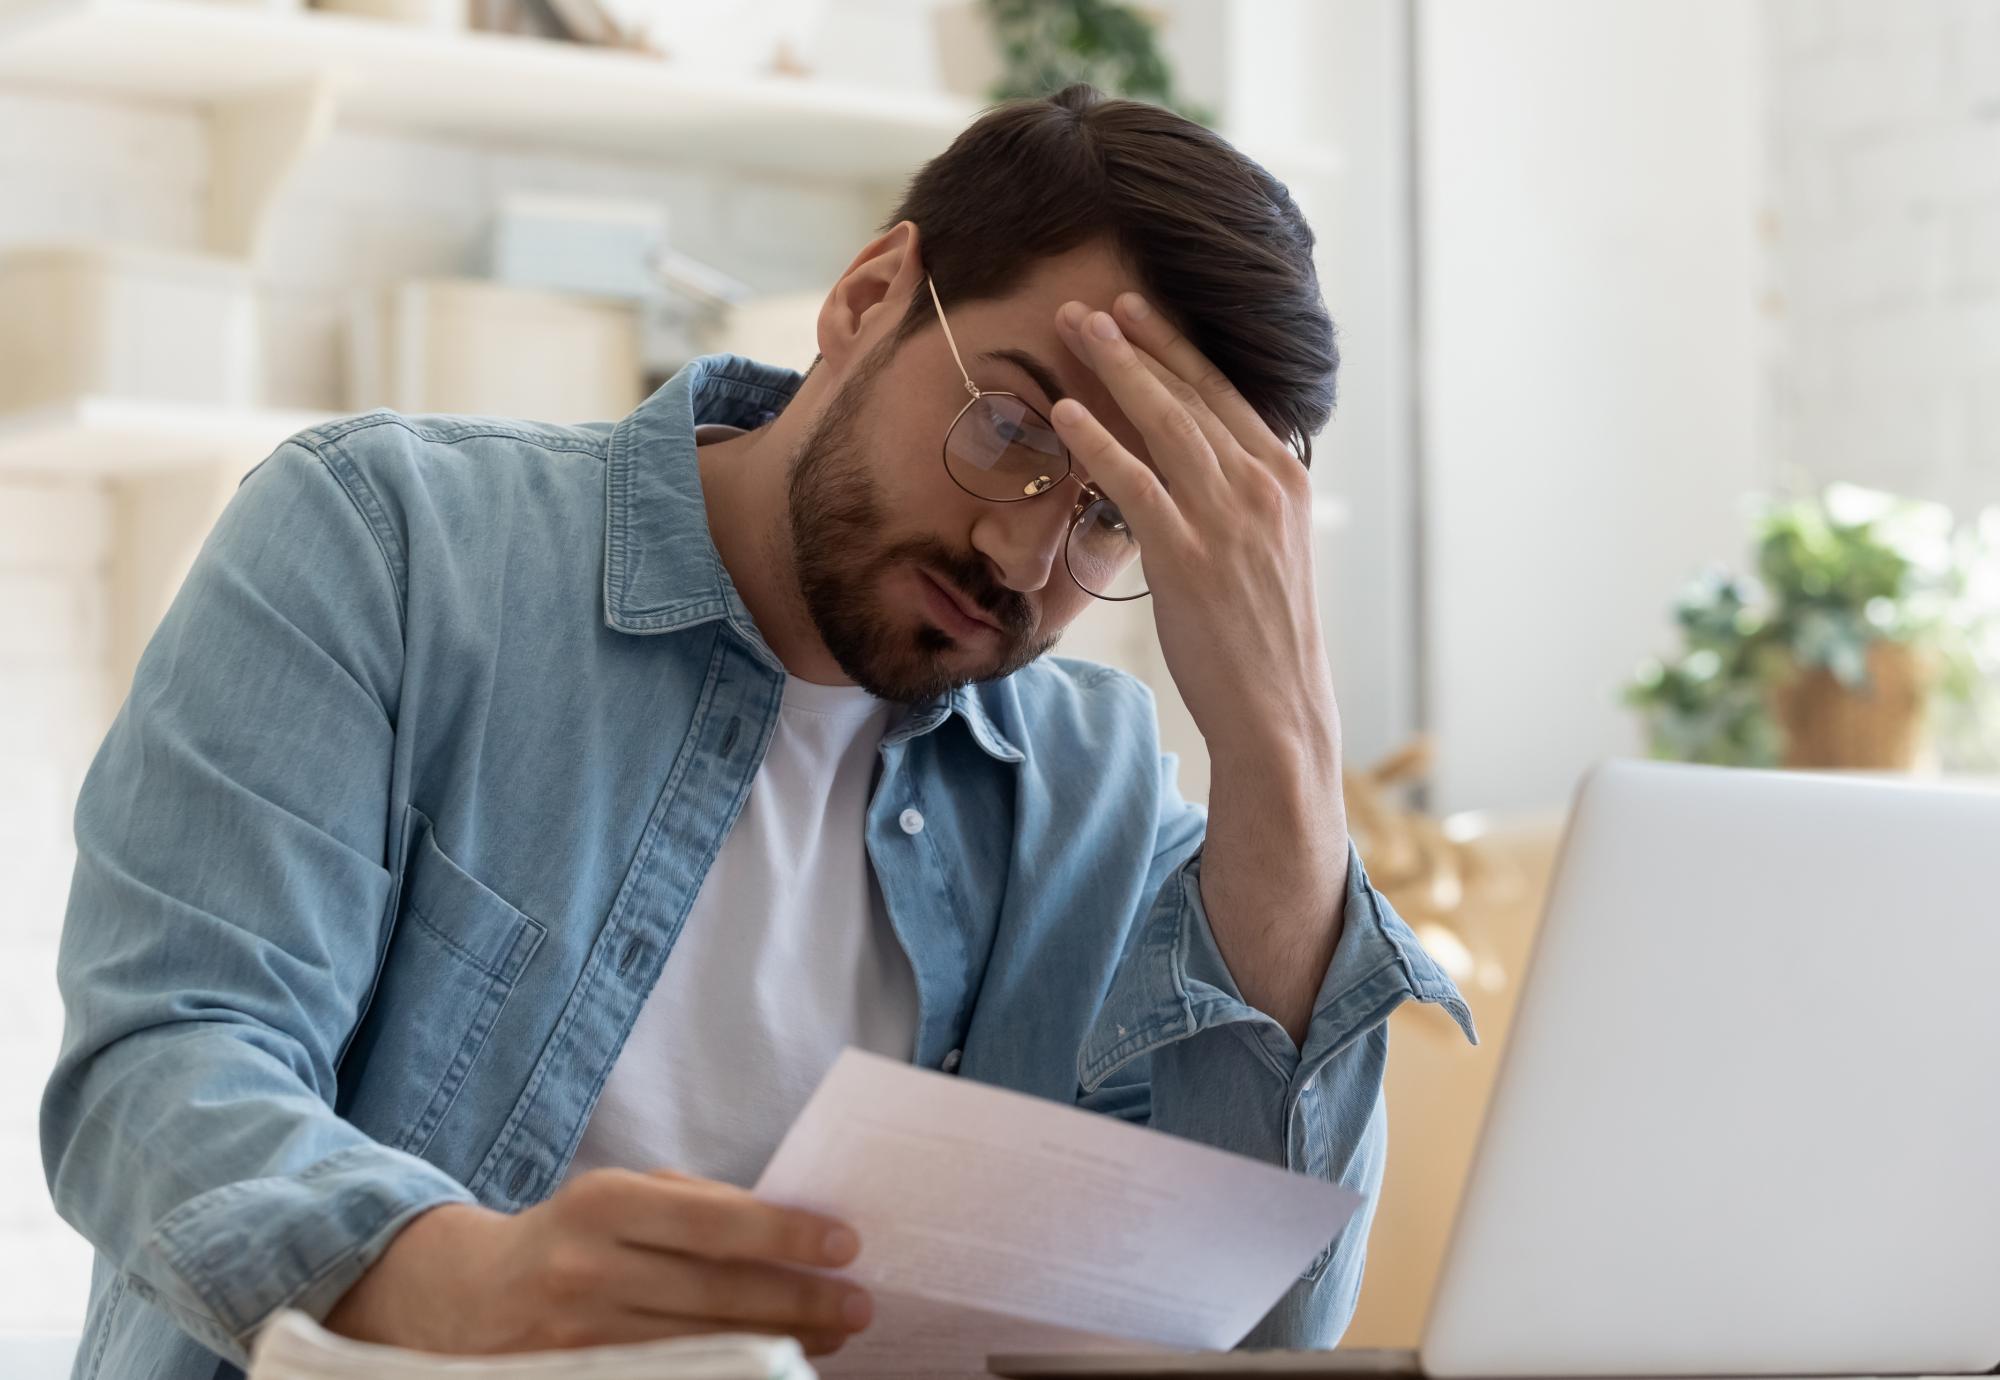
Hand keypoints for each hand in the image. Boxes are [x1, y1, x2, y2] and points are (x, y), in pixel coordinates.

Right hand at [321, 1168, 871, 1356]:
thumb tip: (788, 1222)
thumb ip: (694, 1204)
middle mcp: (587, 1271)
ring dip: (778, 1344)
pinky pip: (668, 1379)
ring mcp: (577, 1338)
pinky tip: (769, 1368)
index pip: (713, 1223)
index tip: (845, 1244)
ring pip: (700, 1347)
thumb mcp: (618, 1196)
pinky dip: (726, 1374)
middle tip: (859, 1305)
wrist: (458, 1298)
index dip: (785, 1236)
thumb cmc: (568, 1236)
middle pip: (716, 1294)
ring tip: (833, 1338)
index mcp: (603, 1205)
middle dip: (799, 1302)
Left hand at [1049, 294, 1336, 768]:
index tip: (1139, 310)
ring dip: (1115, 368)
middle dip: (1137, 340)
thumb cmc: (1262, 633)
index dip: (1176, 347)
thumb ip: (1238, 497)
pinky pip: (1136, 483)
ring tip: (1074, 329)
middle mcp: (1260, 485)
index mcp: (1283, 477)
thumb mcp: (1267, 548)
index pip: (1224, 393)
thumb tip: (1200, 463)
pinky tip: (1066, 413)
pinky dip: (1099, 442)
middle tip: (1091, 304)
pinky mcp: (1188, 555)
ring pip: (1165, 421)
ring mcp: (1226, 517)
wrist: (1276, 706)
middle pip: (1191, 393)